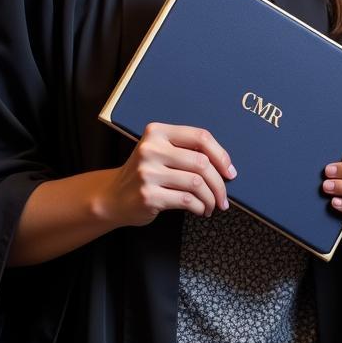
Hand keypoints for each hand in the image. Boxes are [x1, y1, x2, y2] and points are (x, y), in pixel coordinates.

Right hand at [98, 122, 235, 227]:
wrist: (111, 197)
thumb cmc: (145, 174)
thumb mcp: (161, 152)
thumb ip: (186, 151)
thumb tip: (225, 166)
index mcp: (158, 132)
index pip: (200, 137)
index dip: (221, 154)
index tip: (230, 171)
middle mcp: (151, 149)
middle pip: (202, 163)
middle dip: (219, 183)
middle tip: (224, 196)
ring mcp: (147, 173)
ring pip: (196, 183)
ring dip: (211, 198)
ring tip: (213, 205)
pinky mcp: (148, 195)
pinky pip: (186, 200)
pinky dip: (200, 207)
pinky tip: (201, 210)